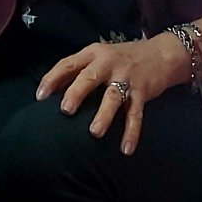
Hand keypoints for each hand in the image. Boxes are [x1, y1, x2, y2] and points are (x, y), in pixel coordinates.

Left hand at [35, 35, 185, 154]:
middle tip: (65, 110)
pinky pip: (136, 113)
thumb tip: (52, 90)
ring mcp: (126, 77)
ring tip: (94, 132)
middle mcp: (108, 63)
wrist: (161, 53)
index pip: (68, 64)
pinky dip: (132, 131)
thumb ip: (79, 70)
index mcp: (93, 53)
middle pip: (89, 77)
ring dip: (104, 115)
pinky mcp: (142, 91)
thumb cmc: (123, 58)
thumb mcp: (100, 56)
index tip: (40, 96)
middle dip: (76, 93)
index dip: (53, 79)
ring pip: (113, 96)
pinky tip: (126, 148)